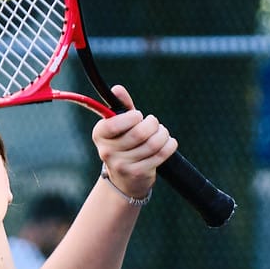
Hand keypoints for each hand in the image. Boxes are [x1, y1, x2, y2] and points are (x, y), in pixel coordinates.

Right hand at [92, 85, 175, 200]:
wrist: (124, 179)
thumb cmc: (124, 143)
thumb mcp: (120, 124)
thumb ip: (121, 106)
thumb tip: (118, 88)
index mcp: (100, 134)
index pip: (114, 124)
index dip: (132, 117)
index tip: (138, 116)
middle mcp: (107, 151)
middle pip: (139, 133)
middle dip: (153, 124)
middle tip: (153, 123)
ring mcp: (122, 165)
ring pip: (152, 144)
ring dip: (163, 134)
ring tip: (162, 132)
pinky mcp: (137, 173)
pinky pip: (161, 154)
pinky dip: (169, 145)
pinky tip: (168, 142)